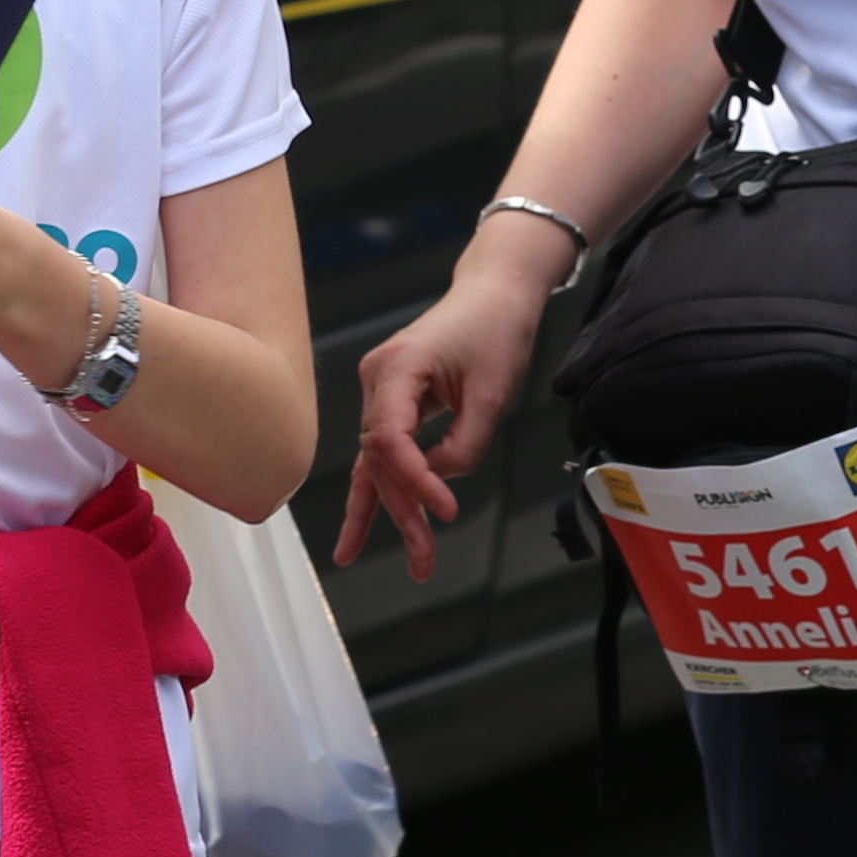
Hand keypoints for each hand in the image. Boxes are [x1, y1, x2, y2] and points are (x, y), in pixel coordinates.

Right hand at [337, 245, 555, 579]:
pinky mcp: (391, 401)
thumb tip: (439, 482)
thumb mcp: (492, 393)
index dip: (415, 481)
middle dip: (404, 512)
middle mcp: (376, 380)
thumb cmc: (496, 331)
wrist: (494, 294)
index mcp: (396, 369)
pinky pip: (383, 452)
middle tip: (425, 560)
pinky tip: (361, 533)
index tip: (445, 511)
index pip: (390, 440)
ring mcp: (379, 391)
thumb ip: (463, 444)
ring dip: (394, 512)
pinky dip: (381, 490)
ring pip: (379, 463)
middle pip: (381, 460)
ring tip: (412, 562)